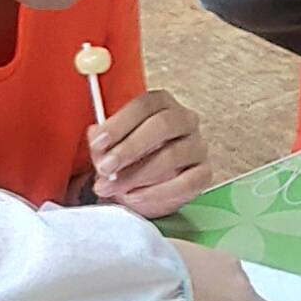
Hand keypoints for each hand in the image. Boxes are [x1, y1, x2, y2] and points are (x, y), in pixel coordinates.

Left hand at [82, 88, 210, 218]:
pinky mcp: (204, 173)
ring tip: (113, 187)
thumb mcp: (111, 147)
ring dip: (137, 174)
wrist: (144, 187)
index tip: (98, 143)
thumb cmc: (129, 160)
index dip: (120, 123)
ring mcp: (197, 146)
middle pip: (162, 125)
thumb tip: (96, 135)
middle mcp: (185, 120)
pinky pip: (186, 183)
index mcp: (162, 104)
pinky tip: (135, 196)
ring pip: (172, 155)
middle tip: (105, 167)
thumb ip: (103, 140)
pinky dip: (157, 192)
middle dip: (129, 148)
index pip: (144, 105)